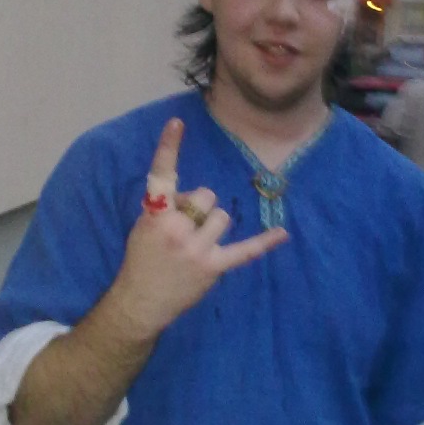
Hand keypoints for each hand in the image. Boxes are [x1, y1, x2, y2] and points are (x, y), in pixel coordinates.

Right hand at [113, 118, 287, 339]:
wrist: (140, 302)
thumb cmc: (142, 259)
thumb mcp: (143, 226)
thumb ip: (166, 207)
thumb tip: (192, 198)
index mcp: (155, 215)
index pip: (161, 175)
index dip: (169, 147)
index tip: (178, 122)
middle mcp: (177, 228)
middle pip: (206, 195)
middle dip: (200, 205)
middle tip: (186, 226)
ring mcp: (197, 248)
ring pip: (223, 216)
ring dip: (213, 224)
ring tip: (198, 242)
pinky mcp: (214, 266)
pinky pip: (244, 250)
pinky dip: (264, 242)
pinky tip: (283, 233)